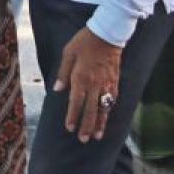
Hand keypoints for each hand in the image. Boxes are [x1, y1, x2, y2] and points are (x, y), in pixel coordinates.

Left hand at [54, 27, 121, 142]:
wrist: (108, 33)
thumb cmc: (85, 41)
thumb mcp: (68, 53)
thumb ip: (63, 72)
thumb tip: (58, 90)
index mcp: (81, 78)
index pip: (76, 102)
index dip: (73, 116)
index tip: (69, 128)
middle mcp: (94, 84)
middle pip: (91, 110)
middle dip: (86, 126)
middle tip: (83, 139)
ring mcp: (107, 84)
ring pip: (103, 108)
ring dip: (100, 123)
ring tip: (97, 136)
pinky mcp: (115, 81)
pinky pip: (112, 99)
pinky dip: (109, 110)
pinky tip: (107, 117)